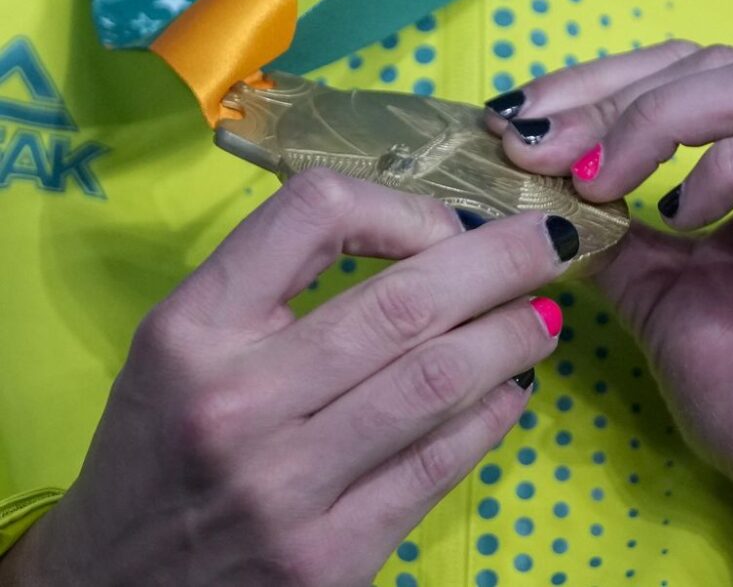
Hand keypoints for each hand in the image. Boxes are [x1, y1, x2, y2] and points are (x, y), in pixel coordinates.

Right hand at [0, 169, 576, 585]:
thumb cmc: (156, 452)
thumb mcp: (182, 349)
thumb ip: (276, 288)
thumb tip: (426, 244)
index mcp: (191, 331)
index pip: (315, 216)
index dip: (405, 207)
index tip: (447, 224)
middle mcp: (236, 402)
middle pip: (404, 302)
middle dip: (500, 262)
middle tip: (549, 244)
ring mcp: (287, 487)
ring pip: (438, 380)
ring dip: (512, 337)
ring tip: (543, 316)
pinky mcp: (331, 556)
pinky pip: (440, 463)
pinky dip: (493, 415)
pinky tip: (513, 389)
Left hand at [485, 42, 732, 585]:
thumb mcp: (663, 295)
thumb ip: (616, 230)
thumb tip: (535, 178)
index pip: (696, 72)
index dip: (602, 84)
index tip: (516, 121)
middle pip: (722, 64)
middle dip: (615, 99)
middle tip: (536, 146)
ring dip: (659, 122)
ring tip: (597, 183)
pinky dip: (731, 170)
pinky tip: (682, 218)